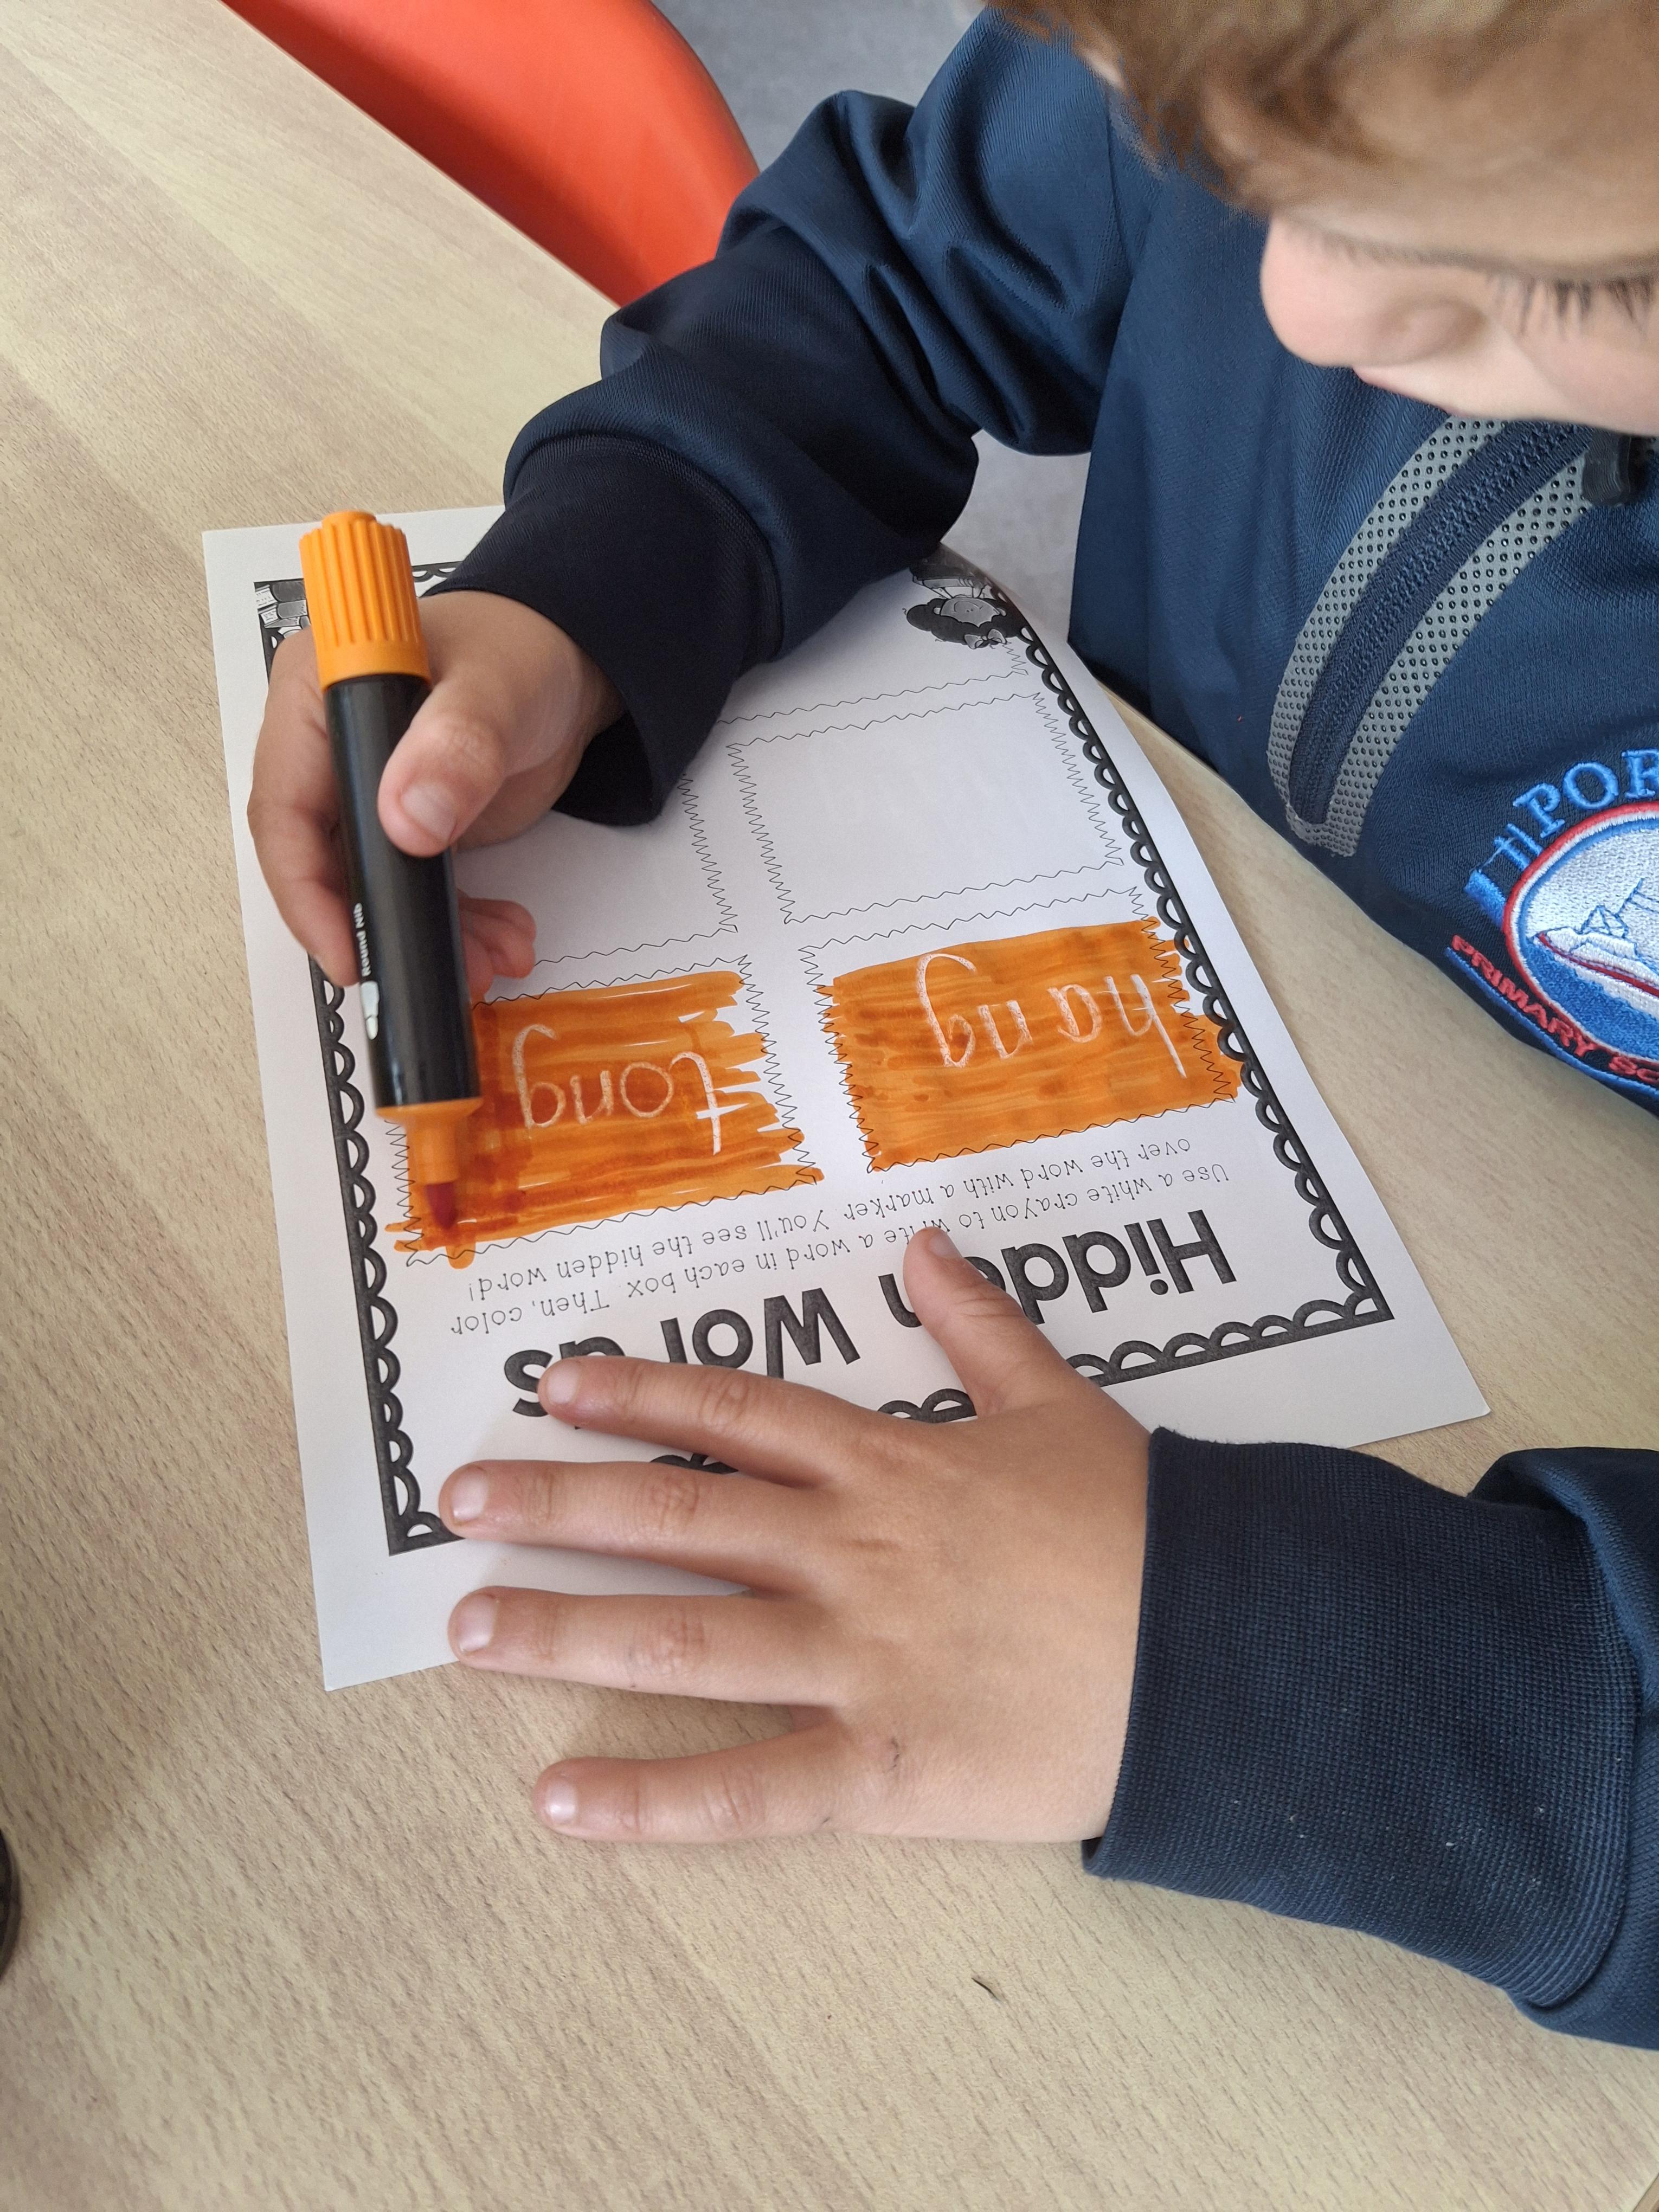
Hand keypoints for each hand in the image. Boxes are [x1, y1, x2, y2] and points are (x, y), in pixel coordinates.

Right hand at [247, 590, 621, 994]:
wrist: (569, 663)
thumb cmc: (523, 653)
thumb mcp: (496, 688)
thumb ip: (457, 742)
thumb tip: (406, 820)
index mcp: (315, 695)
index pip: (284, 810)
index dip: (307, 892)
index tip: (349, 953)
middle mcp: (325, 747)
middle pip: (323, 862)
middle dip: (380, 926)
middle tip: (440, 971)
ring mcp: (363, 790)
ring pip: (373, 888)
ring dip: (430, 936)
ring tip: (490, 961)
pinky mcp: (402, 823)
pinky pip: (413, 891)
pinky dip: (456, 924)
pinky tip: (500, 938)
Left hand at [439, 1227, 1148, 1844]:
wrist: (1223, 1647)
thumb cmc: (1141, 1523)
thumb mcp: (1060, 1401)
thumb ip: (982, 1324)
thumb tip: (929, 1244)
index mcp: (889, 1466)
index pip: (734, 1417)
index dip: (638, 1394)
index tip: (554, 1383)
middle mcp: (848, 1552)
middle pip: (675, 1518)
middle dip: (558, 1504)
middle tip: (460, 1501)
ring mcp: (855, 1659)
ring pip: (681, 1639)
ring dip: (563, 1631)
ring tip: (469, 1629)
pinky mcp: (880, 1766)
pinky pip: (746, 1790)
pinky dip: (647, 1801)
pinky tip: (557, 1801)